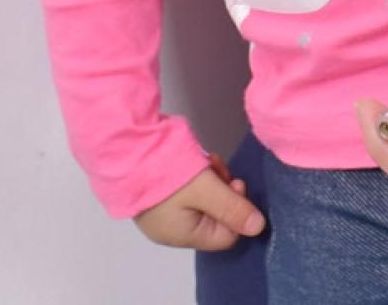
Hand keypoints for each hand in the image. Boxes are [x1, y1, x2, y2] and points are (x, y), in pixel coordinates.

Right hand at [133, 155, 265, 249]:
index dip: (238, 211)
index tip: (235, 182)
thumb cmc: (167, 174)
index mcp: (185, 236)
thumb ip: (232, 207)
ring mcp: (167, 212)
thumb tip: (259, 228)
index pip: (227, 235)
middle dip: (224, 189)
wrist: (128, 151)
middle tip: (217, 167)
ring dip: (213, 178)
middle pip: (218, 215)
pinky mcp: (163, 194)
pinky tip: (197, 160)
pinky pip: (193, 190)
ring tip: (206, 161)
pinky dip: (199, 175)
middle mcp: (175, 229)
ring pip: (207, 199)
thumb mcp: (205, 189)